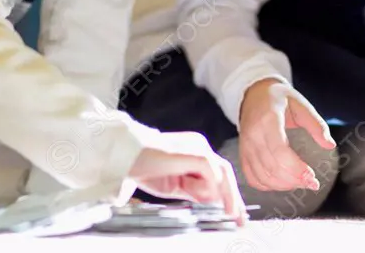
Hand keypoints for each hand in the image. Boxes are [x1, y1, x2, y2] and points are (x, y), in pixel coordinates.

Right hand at [128, 132, 247, 224]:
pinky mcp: (195, 154)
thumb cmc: (144, 167)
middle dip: (233, 197)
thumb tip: (213, 201)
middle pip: (225, 172)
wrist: (127, 156)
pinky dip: (213, 188)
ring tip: (223, 210)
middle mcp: (199, 145)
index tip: (233, 212)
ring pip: (223, 173)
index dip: (228, 194)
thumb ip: (193, 191)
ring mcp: (198, 148)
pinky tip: (208, 198)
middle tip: (238, 218)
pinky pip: (213, 173)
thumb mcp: (174, 185)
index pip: (219, 173)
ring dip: (224, 195)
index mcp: (194, 150)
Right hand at [238, 79, 335, 191]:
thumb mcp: (301, 105)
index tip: (312, 176)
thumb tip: (329, 145)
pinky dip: (268, 186)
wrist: (254, 94)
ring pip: (262, 176)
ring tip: (300, 183)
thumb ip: (316, 124)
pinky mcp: (243, 154)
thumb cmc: (278, 98)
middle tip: (312, 182)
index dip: (296, 168)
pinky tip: (282, 183)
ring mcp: (246, 146)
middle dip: (294, 180)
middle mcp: (253, 135)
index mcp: (268, 120)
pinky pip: (252, 178)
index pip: (279, 151)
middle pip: (272, 167)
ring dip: (283, 185)